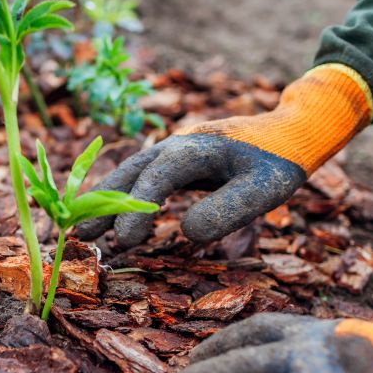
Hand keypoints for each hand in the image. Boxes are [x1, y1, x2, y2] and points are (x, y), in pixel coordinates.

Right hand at [77, 63, 372, 245]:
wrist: (292, 131)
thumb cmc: (280, 162)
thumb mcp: (264, 189)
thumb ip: (227, 210)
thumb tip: (185, 233)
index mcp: (196, 148)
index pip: (155, 178)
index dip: (136, 208)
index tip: (126, 241)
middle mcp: (178, 144)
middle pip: (130, 172)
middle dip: (104, 204)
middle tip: (81, 235)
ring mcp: (176, 150)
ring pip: (131, 173)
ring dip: (107, 200)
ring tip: (86, 231)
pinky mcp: (179, 160)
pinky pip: (143, 177)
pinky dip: (123, 196)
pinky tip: (113, 216)